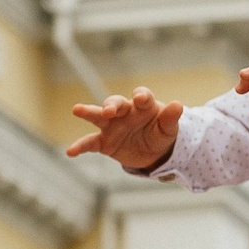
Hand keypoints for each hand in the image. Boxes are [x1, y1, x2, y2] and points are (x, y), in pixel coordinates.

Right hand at [65, 89, 183, 171]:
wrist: (154, 152)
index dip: (140, 96)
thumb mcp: (169, 128)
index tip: (139, 99)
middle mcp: (124, 112)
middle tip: (109, 110)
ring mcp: (112, 126)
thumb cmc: (161, 133)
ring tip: (77, 109)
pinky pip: (90, 143)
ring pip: (98, 116)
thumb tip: (178, 105)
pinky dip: (80, 147)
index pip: (141, 96)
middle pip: (115, 103)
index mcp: (143, 105)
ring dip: (88, 112)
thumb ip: (171, 118)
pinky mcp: (104, 142)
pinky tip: (70, 151)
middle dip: (111, 105)